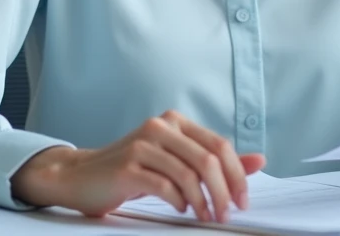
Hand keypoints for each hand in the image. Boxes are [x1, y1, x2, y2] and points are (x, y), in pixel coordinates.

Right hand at [10, 110, 266, 221]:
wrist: (80, 177)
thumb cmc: (131, 170)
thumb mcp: (176, 162)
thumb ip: (214, 161)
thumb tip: (259, 160)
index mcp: (175, 122)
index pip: (219, 145)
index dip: (237, 174)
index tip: (243, 200)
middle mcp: (161, 127)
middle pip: (208, 159)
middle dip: (224, 191)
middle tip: (226, 214)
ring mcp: (143, 144)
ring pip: (189, 174)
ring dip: (203, 202)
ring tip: (204, 217)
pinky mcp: (128, 165)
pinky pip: (165, 186)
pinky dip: (179, 202)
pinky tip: (180, 210)